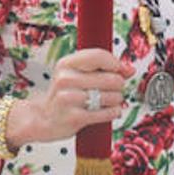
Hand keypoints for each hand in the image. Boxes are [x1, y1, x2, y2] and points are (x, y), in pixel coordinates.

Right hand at [7, 48, 132, 146]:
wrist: (44, 118)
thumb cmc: (64, 95)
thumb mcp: (77, 74)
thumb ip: (103, 68)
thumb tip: (129, 70)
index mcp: (66, 64)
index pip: (99, 56)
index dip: (116, 64)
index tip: (121, 71)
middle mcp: (65, 79)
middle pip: (111, 78)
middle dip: (118, 86)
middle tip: (111, 90)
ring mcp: (69, 99)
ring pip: (112, 97)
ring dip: (116, 101)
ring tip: (106, 102)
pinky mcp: (74, 118)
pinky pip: (107, 113)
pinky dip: (113, 112)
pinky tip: (108, 111)